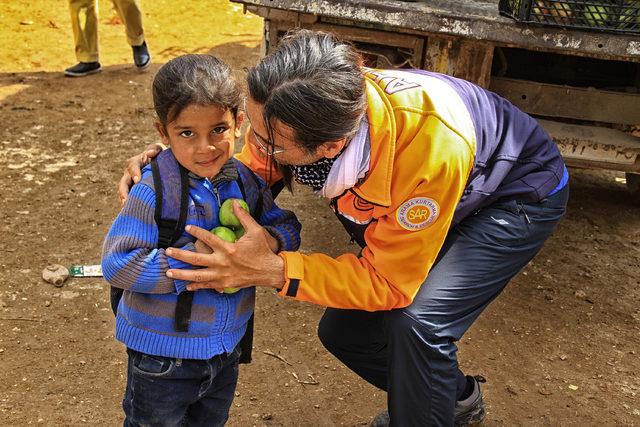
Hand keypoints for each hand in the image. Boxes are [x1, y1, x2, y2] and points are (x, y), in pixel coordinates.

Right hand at [117, 143, 163, 204]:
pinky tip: (130, 211)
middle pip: (124, 182)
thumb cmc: (160, 156)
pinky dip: (129, 203)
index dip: (134, 173)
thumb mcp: (159, 150)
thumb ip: (155, 149)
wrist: (161, 164)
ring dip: (124, 199)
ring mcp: (130, 182)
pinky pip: (128, 197)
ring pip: (123, 191)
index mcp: (136, 162)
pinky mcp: (133, 190)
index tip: (138, 181)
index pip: (132, 166)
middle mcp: (130, 173)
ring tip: (126, 207)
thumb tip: (149, 153)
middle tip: (126, 200)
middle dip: (124, 191)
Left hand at [166, 201, 284, 291]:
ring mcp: (222, 275)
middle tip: (168, 251)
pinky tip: (186, 286)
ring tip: (168, 272)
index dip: (196, 232)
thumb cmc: (262, 250)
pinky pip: (207, 286)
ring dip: (182, 274)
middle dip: (180, 255)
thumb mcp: (255, 231)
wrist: (269, 271)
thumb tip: (235, 203)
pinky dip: (196, 286)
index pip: (208, 238)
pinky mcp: (225, 284)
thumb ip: (243, 217)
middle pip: (196, 259)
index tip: (187, 228)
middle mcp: (222, 262)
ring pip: (198, 276)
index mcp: (228, 248)